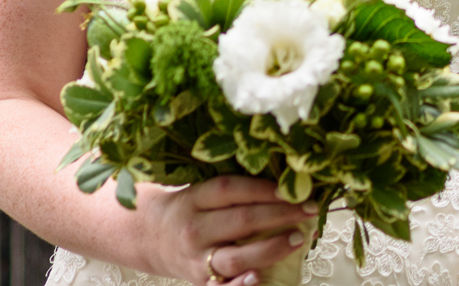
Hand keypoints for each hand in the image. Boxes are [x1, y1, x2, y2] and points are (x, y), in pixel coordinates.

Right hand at [141, 176, 317, 284]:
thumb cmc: (190, 209)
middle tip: (309, 208)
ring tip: (299, 238)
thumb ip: (238, 188)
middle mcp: (195, 229)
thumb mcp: (203, 191)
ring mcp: (196, 259)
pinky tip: (258, 278)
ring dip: (271, 249)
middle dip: (280, 214)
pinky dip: (240, 285)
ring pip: (235, 257)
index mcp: (196, 198)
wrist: (149, 238)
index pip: (232, 189)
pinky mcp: (200, 282)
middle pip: (241, 221)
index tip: (294, 187)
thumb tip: (289, 184)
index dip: (265, 188)